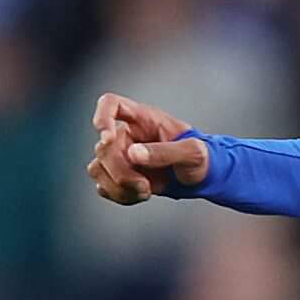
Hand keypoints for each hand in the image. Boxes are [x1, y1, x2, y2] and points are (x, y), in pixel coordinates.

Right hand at [89, 92, 210, 203]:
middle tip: (146, 185)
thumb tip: (133, 154)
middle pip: (103, 148)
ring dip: (119, 186)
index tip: (108, 138)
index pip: (111, 103)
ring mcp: (121, 156)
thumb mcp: (193, 152)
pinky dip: (119, 195)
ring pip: (97, 168)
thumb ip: (166, 151)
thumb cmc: (200, 158)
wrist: (201, 178)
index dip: (102, 117)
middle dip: (121, 172)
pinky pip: (103, 186)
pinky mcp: (119, 175)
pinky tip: (140, 195)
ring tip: (145, 191)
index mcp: (143, 119)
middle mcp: (127, 135)